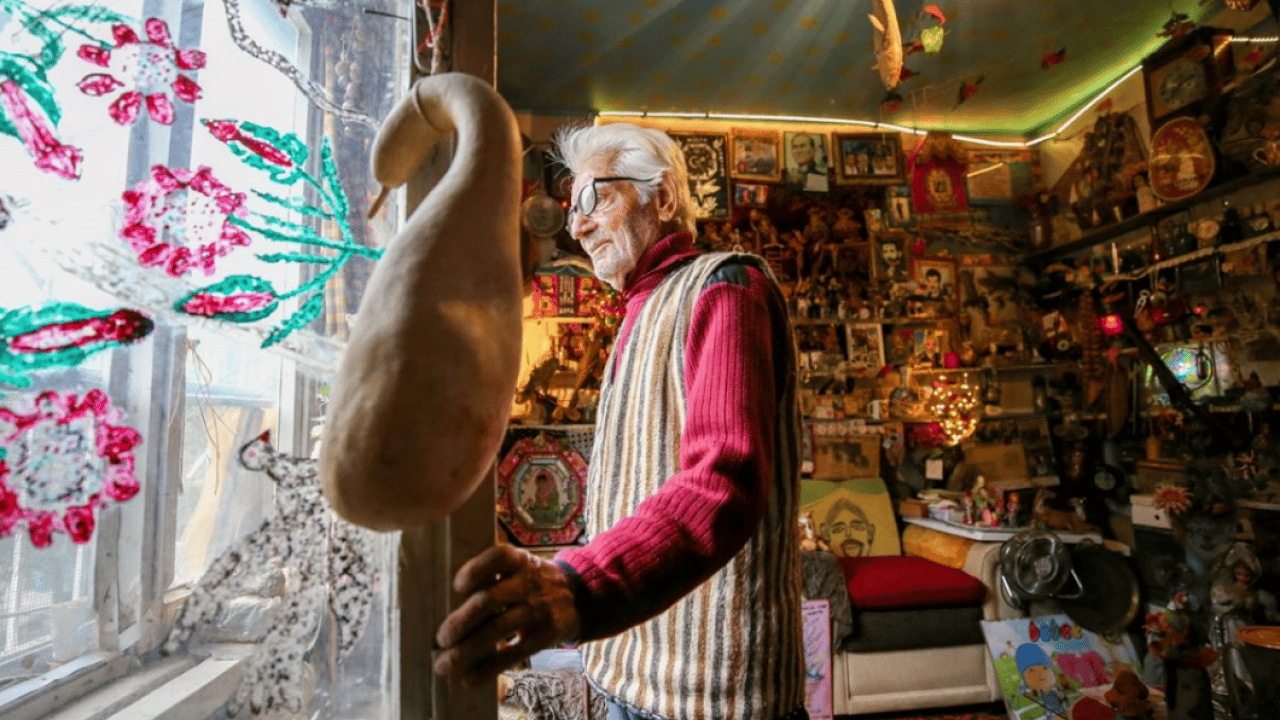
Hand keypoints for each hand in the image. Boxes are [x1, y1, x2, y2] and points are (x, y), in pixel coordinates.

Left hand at [433, 544, 580, 686]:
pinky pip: (513, 654)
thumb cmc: (532, 582)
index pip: (497, 557)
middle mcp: (529, 582)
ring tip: (444, 664)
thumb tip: (445, 606)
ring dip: (467, 650)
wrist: (579, 596)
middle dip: (461, 621)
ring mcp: (538, 609)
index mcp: (519, 561)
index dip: (475, 571)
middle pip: (491, 599)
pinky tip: (468, 679)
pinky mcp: (545, 635)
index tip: (458, 587)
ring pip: (498, 629)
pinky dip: (488, 669)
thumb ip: (492, 576)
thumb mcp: (520, 566)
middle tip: (440, 639)